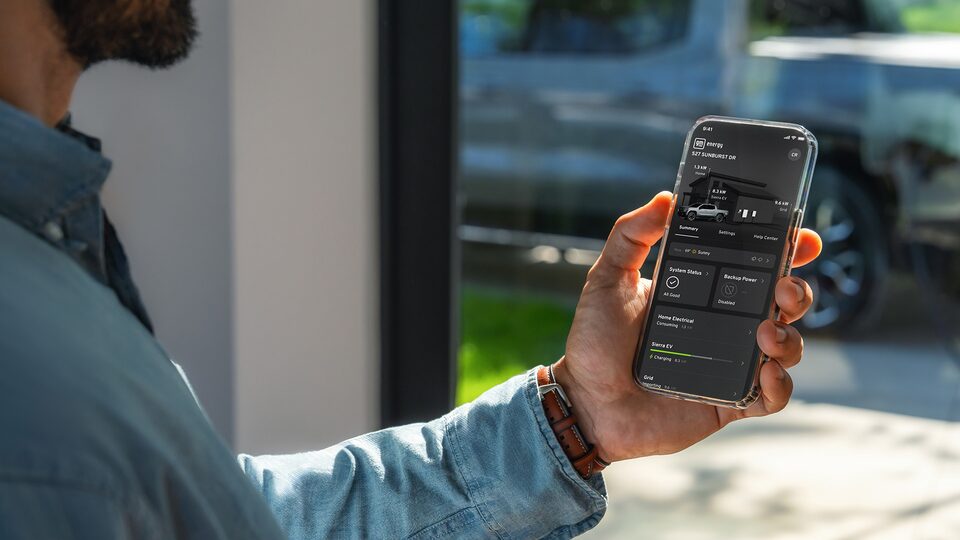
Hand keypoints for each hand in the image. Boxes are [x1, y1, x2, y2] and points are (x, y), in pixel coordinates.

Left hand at [553, 192, 821, 461]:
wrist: (586, 403)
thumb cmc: (595, 343)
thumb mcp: (608, 279)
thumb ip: (630, 236)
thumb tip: (664, 199)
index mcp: (702, 292)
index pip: (755, 265)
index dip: (785, 249)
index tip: (803, 238)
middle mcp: (724, 326)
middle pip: (782, 303)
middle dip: (797, 291)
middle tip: (783, 288)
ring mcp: (730, 364)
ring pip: (786, 346)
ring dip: (789, 337)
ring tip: (765, 332)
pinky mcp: (730, 402)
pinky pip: (772, 396)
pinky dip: (780, 385)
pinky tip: (766, 372)